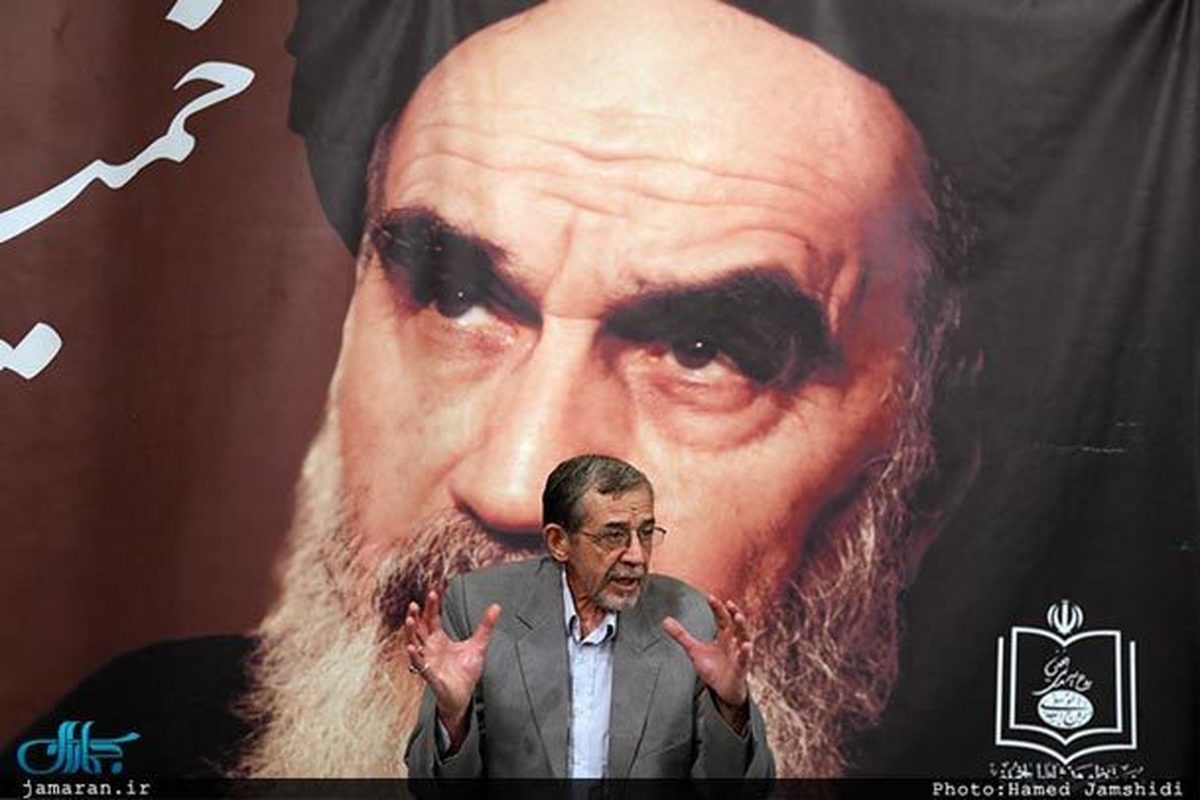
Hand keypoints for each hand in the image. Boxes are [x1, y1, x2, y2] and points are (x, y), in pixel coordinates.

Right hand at [404, 590, 500, 750]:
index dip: (432, 606)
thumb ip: (485, 626)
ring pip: (414, 644)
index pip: (432, 618)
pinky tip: (410, 647)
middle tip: (415, 603)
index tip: (433, 591)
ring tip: (410, 620)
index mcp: (438, 639)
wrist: (463, 695)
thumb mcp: (478, 645)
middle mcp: (430, 648)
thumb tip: (496, 606)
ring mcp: (428, 661)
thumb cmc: (465, 671)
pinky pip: (420, 665)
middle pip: (419, 629)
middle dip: (416, 616)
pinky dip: (414, 656)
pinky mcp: (430, 676)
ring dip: (411, 632)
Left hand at [663, 595, 751, 729]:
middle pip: (735, 624)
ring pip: (744, 638)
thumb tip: (664, 620)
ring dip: (742, 627)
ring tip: (738, 617)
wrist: (722, 690)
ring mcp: (739, 655)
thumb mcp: (694, 650)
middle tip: (728, 603)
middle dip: (733, 613)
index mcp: (723, 636)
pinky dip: (745, 653)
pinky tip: (746, 645)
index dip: (717, 608)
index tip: (710, 597)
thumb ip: (681, 635)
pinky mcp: (741, 669)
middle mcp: (734, 642)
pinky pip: (745, 660)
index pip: (722, 618)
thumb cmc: (712, 668)